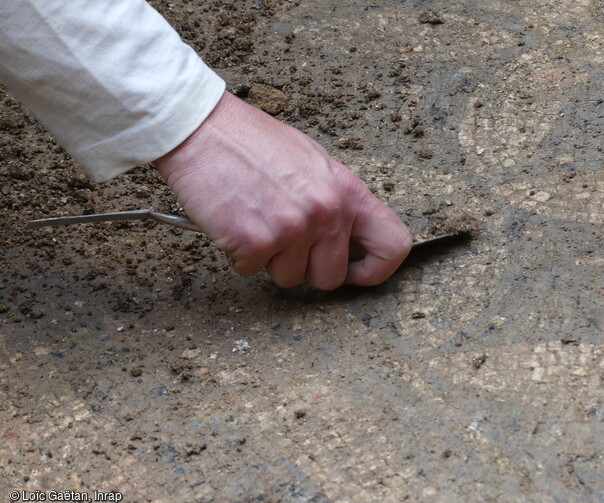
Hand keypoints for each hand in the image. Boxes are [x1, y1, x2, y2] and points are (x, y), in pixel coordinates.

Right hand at [154, 92, 411, 288]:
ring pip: (288, 278)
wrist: (200, 128)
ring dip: (269, 259)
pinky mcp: (255, 242)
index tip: (355, 271)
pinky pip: (251, 271)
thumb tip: (347, 236)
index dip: (375, 269)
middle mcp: (326, 212)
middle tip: (284, 240)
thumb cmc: (252, 141)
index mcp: (346, 190)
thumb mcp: (312, 163)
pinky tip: (234, 221)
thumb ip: (335, 201)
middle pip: (331, 278)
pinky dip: (239, 254)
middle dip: (306, 267)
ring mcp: (291, 228)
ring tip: (255, 219)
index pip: (392, 246)